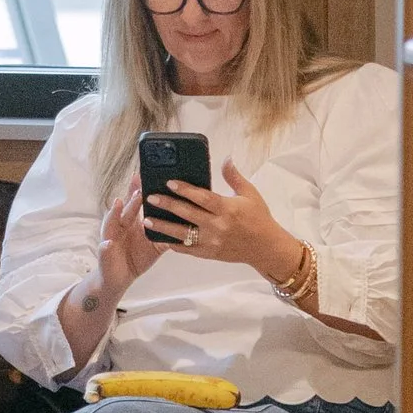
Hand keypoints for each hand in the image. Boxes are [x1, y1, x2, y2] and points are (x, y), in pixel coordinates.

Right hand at [95, 172, 155, 299]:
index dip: (139, 189)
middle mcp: (120, 224)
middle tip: (140, 187)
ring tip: (119, 202)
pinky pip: (104, 248)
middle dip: (132, 198)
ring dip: (115, 212)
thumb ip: (167, 231)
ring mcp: (110, 236)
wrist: (119, 278)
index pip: (135, 201)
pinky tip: (108, 243)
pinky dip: (105, 246)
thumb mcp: (154, 244)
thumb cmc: (137, 257)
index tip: (145, 175)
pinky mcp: (105, 252)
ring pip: (112, 222)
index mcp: (132, 221)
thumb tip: (187, 221)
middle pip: (126, 208)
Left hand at [145, 161, 308, 289]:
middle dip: (167, 205)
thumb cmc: (259, 218)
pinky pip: (187, 250)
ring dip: (164, 227)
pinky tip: (160, 238)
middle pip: (188, 214)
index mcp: (227, 209)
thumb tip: (226, 158)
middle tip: (150, 197)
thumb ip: (234, 177)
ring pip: (183, 234)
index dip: (185, 189)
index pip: (202, 197)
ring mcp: (212, 242)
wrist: (266, 248)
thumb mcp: (250, 194)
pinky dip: (173, 245)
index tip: (169, 182)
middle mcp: (218, 226)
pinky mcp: (209, 254)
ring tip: (147, 220)